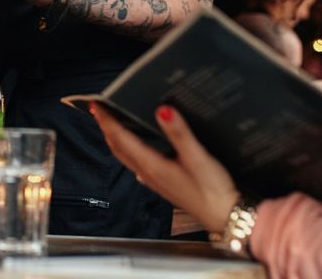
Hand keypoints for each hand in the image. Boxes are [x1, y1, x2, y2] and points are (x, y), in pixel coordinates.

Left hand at [91, 103, 238, 232]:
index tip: (97, 105)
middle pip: (118, 147)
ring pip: (126, 156)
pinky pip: (137, 163)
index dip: (108, 120)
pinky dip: (129, 150)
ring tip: (112, 123)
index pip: (121, 139)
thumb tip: (163, 110)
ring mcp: (154, 180)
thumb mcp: (198, 157)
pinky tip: (137, 146)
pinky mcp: (162, 183)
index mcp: (152, 165)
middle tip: (100, 109)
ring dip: (116, 139)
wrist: (223, 216)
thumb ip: (179, 133)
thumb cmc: (212, 190)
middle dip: (107, 127)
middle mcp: (148, 173)